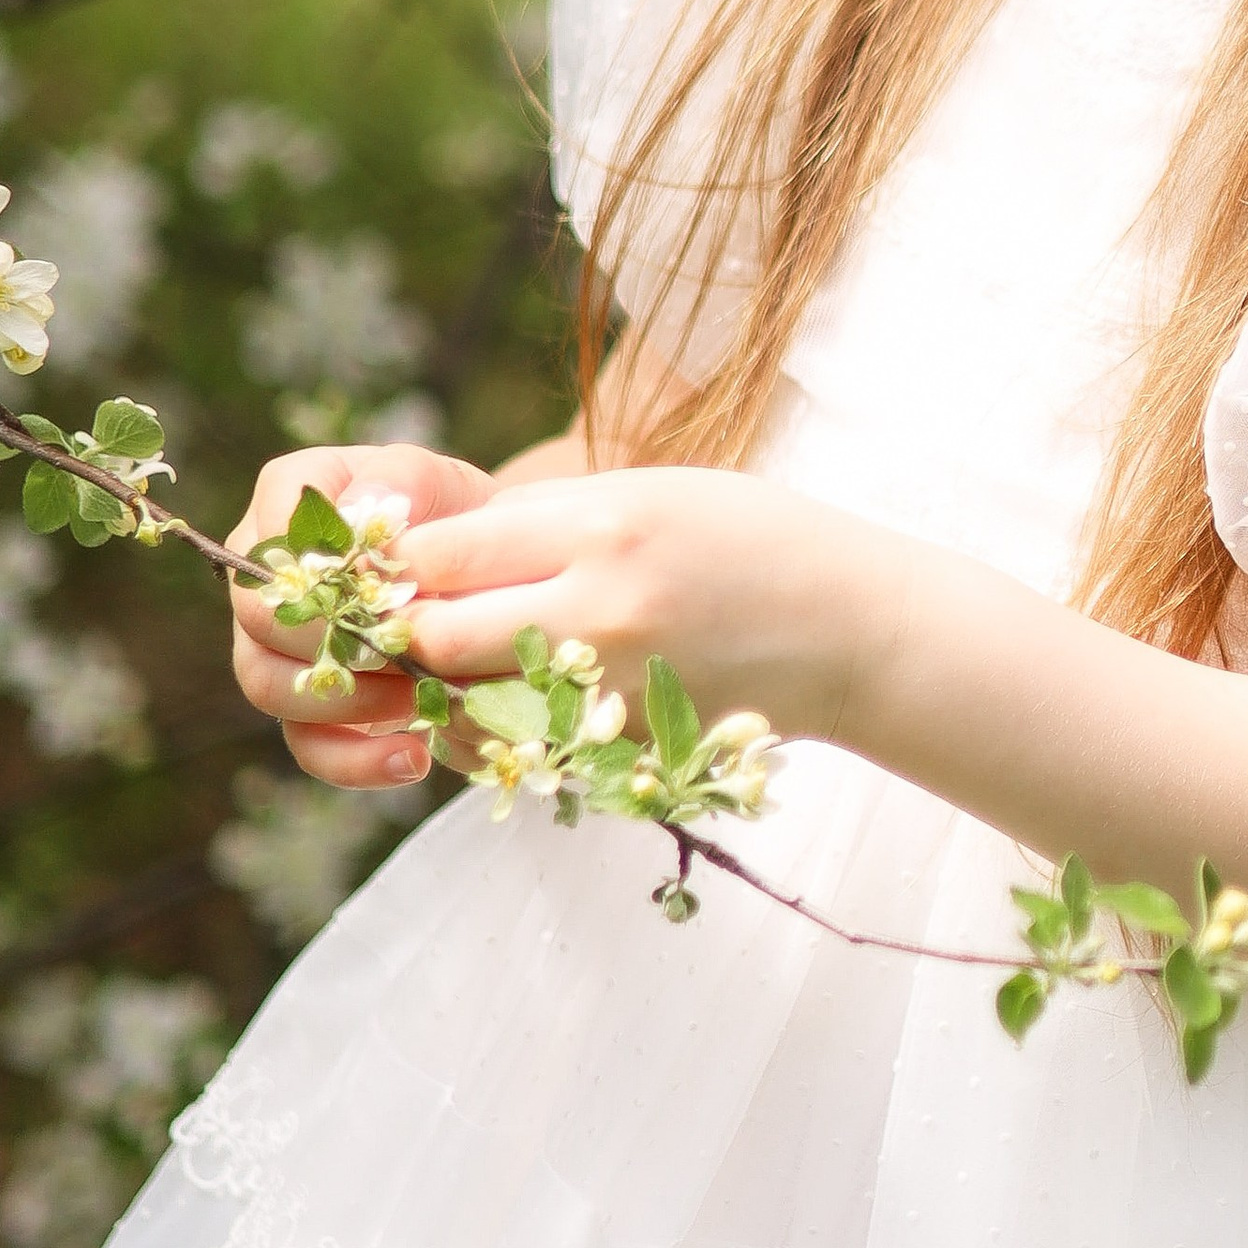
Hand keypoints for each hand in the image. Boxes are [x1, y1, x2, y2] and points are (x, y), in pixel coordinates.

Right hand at [227, 442, 492, 790]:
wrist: (481, 573)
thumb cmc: (450, 514)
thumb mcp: (439, 482)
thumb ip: (404, 480)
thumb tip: (366, 506)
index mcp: (285, 503)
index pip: (270, 536)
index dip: (320, 570)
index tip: (384, 582)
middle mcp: (263, 575)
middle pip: (259, 618)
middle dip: (335, 638)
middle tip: (409, 648)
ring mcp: (274, 645)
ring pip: (268, 685)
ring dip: (344, 699)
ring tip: (417, 698)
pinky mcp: (305, 705)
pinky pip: (305, 745)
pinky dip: (355, 761)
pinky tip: (412, 757)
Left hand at [391, 464, 897, 750]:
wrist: (843, 628)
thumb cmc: (744, 538)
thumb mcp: (645, 492)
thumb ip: (541, 517)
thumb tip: (434, 545)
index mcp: (604, 531)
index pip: (446, 553)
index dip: (408, 556)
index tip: (405, 557)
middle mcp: (599, 616)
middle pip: (437, 637)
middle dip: (411, 626)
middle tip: (413, 613)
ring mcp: (609, 697)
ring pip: (463, 709)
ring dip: (443, 686)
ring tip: (458, 657)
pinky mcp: (621, 755)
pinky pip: (517, 752)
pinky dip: (490, 732)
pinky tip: (506, 700)